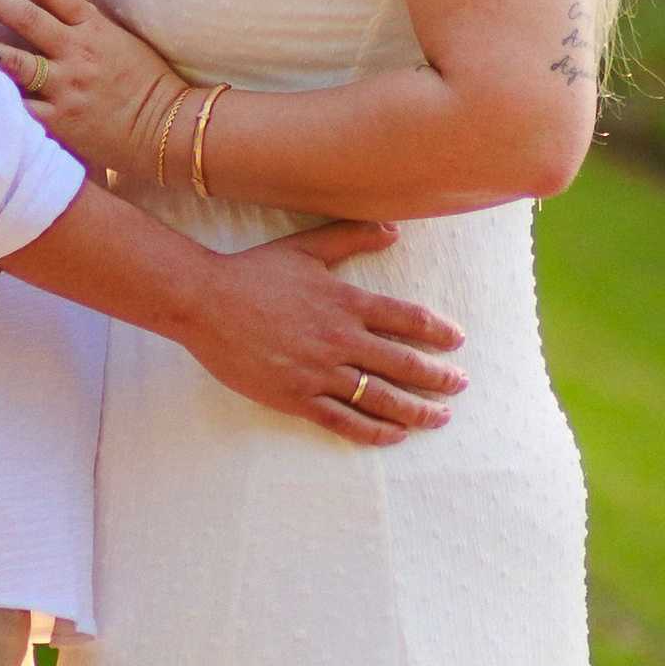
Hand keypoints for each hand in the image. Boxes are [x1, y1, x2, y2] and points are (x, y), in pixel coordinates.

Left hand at [0, 0, 191, 183]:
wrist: (167, 129)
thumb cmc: (146, 81)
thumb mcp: (120, 38)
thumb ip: (86, 18)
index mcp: (93, 28)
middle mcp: (77, 54)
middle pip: (26, 18)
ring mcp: (67, 88)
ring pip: (16, 63)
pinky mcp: (60, 121)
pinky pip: (20, 109)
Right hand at [184, 218, 467, 443]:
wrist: (205, 302)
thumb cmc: (254, 272)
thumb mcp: (306, 247)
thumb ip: (352, 237)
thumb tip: (395, 230)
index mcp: (346, 302)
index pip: (408, 320)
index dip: (439, 332)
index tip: (456, 341)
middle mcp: (340, 339)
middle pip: (404, 364)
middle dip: (439, 377)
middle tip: (460, 384)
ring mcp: (319, 372)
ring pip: (381, 398)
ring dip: (417, 409)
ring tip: (440, 416)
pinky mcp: (296, 397)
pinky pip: (344, 421)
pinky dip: (374, 431)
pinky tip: (395, 434)